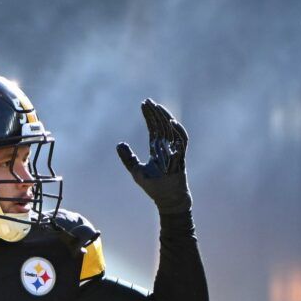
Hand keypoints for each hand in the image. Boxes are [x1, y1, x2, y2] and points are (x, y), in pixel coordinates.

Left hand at [115, 99, 189, 214]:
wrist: (167, 200)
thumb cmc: (153, 187)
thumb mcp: (136, 171)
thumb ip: (128, 158)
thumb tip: (119, 143)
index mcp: (157, 148)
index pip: (154, 127)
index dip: (149, 115)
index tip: (143, 104)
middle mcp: (167, 147)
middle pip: (162, 125)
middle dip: (155, 112)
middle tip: (147, 101)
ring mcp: (175, 151)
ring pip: (172, 129)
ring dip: (165, 117)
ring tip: (157, 107)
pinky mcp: (181, 158)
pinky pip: (182, 141)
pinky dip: (177, 131)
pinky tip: (170, 122)